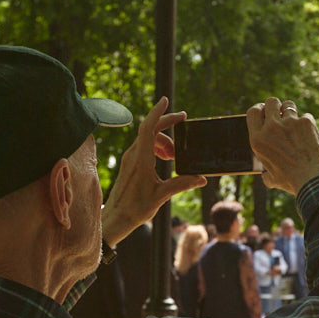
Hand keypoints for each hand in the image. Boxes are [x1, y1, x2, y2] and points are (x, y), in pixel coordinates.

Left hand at [102, 97, 206, 246]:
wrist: (116, 218)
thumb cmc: (136, 208)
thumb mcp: (161, 196)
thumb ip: (181, 184)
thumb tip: (201, 179)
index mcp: (141, 159)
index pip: (148, 128)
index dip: (157, 112)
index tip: (165, 100)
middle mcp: (134, 155)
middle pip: (150, 129)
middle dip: (167, 123)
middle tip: (183, 120)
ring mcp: (130, 158)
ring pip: (148, 138)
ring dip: (164, 140)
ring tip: (176, 154)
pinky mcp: (130, 163)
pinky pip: (144, 146)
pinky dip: (157, 147)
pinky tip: (166, 159)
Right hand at [246, 97, 318, 194]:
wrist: (312, 179)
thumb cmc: (291, 181)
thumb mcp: (271, 178)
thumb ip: (265, 173)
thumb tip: (265, 175)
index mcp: (258, 140)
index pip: (253, 112)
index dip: (259, 108)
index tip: (264, 110)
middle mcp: (271, 128)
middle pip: (271, 101)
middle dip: (275, 105)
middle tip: (280, 114)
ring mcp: (289, 123)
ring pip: (288, 105)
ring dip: (290, 111)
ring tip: (295, 123)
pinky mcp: (305, 122)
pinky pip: (306, 116)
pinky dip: (307, 124)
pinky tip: (309, 135)